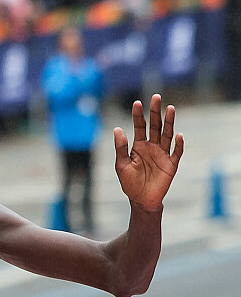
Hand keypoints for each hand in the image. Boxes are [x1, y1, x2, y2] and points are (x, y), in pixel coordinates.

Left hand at [114, 94, 183, 211]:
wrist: (141, 200)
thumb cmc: (129, 183)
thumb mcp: (121, 165)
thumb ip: (121, 148)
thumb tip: (117, 129)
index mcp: (139, 146)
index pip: (140, 127)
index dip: (138, 115)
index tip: (136, 103)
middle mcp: (152, 147)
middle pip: (155, 126)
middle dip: (155, 112)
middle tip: (156, 97)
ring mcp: (163, 154)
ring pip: (167, 135)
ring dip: (169, 122)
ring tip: (170, 108)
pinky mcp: (171, 164)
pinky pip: (177, 152)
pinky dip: (179, 144)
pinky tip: (179, 135)